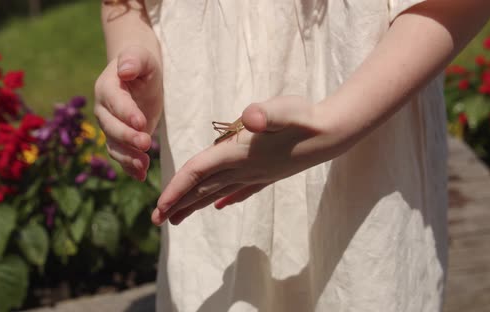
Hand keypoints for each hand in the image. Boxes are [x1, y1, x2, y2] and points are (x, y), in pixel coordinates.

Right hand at [94, 45, 162, 180]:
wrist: (139, 75)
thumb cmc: (142, 62)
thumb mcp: (142, 56)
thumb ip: (133, 60)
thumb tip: (124, 70)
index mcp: (107, 87)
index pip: (115, 102)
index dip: (126, 113)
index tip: (141, 123)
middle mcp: (104, 109)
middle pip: (111, 127)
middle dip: (127, 137)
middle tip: (146, 144)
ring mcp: (110, 126)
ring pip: (114, 145)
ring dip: (128, 157)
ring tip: (143, 166)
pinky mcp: (121, 139)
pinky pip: (121, 155)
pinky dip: (129, 167)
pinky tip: (140, 176)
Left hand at [151, 95, 339, 225]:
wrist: (333, 132)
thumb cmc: (305, 117)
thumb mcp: (284, 109)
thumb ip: (265, 114)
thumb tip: (250, 117)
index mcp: (238, 154)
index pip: (198, 173)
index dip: (176, 188)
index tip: (158, 206)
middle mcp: (244, 169)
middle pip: (203, 189)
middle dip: (179, 203)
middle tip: (157, 220)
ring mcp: (256, 174)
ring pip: (218, 193)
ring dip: (196, 204)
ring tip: (177, 218)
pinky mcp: (267, 173)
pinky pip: (240, 190)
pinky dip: (225, 199)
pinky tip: (221, 206)